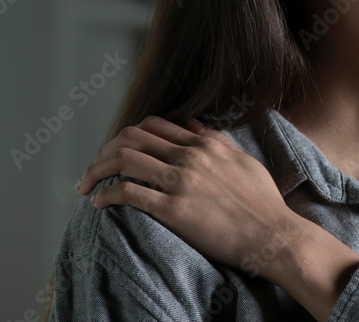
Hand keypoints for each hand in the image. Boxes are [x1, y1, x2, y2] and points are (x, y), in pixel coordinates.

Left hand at [74, 114, 298, 272]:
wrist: (272, 234)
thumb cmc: (263, 202)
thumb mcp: (243, 161)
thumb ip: (217, 141)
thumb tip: (192, 124)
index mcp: (205, 145)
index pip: (154, 125)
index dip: (128, 135)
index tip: (117, 151)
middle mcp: (190, 157)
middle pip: (132, 138)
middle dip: (104, 151)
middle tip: (94, 168)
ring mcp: (181, 181)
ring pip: (124, 160)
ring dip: (96, 171)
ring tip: (86, 186)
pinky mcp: (174, 210)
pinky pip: (129, 193)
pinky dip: (106, 194)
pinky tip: (98, 203)